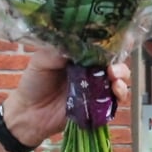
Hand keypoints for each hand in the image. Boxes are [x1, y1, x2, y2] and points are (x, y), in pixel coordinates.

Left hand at [3, 48, 132, 146]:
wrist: (29, 113)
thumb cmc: (34, 83)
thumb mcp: (41, 61)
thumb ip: (58, 52)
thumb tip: (78, 45)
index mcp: (79, 56)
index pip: (101, 45)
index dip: (113, 42)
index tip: (123, 38)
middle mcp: (91, 70)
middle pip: (115, 62)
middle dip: (119, 62)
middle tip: (112, 68)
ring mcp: (95, 88)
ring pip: (119, 80)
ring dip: (122, 77)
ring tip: (115, 79)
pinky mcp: (97, 106)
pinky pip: (115, 100)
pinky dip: (120, 95)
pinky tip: (116, 92)